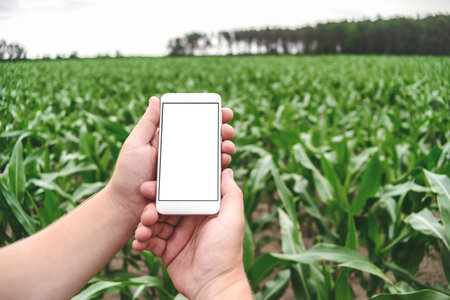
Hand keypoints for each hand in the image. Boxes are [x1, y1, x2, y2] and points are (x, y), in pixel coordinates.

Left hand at [106, 96, 235, 223]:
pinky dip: (219, 167)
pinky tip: (224, 162)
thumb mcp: (135, 144)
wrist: (126, 206)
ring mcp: (186, 169)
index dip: (210, 117)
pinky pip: (208, 175)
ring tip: (227, 147)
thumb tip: (156, 99)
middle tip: (227, 131)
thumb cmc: (127, 174)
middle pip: (207, 139)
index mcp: (168, 140)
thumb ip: (148, 123)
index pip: (192, 124)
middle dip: (222, 132)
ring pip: (211, 155)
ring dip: (224, 148)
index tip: (223, 112)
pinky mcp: (189, 186)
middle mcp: (180, 153)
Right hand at [132, 169, 251, 298]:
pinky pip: (150, 241)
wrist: (215, 286)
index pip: (181, 193)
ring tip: (142, 231)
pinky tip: (138, 243)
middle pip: (164, 206)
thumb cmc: (226, 251)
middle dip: (151, 207)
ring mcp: (177, 235)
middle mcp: (189, 220)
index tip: (152, 186)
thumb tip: (228, 170)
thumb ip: (230, 194)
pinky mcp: (167, 251)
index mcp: (202, 210)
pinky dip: (142, 240)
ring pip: (155, 223)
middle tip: (146, 212)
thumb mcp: (232, 218)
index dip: (166, 188)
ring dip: (145, 224)